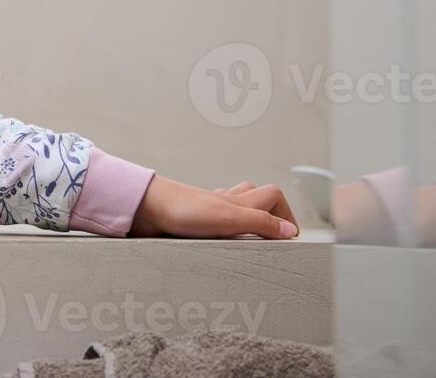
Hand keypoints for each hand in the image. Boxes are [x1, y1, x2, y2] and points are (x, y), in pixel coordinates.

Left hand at [129, 175, 299, 239]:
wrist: (145, 208)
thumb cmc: (183, 210)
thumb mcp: (229, 218)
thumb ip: (260, 223)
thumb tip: (289, 231)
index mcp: (239, 201)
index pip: (273, 195)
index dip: (285, 213)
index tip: (290, 237)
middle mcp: (225, 202)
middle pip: (256, 196)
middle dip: (268, 212)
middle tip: (274, 236)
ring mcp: (208, 209)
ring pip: (234, 205)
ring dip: (245, 218)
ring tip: (251, 239)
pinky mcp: (192, 219)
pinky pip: (213, 219)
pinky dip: (221, 227)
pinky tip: (218, 239)